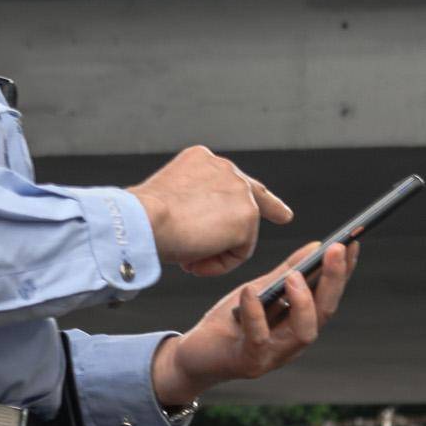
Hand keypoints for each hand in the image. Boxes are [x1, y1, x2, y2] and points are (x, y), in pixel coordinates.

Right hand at [127, 146, 294, 277]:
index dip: (255, 193)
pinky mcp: (247, 217)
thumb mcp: (168, 201)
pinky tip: (195, 260)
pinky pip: (240, 253)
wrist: (141, 220)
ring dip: (217, 252)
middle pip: (253, 197)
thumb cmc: (142, 217)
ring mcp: (239, 191)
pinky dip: (219, 265)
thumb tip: (199, 228)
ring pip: (241, 233)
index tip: (278, 203)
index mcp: (202, 161)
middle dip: (271, 208)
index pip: (234, 178)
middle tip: (284, 215)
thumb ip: (193, 205)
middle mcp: (225, 169)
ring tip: (187, 255)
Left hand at [151, 240, 356, 411]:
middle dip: (334, 281)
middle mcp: (293, 342)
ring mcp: (273, 355)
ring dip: (304, 303)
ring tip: (296, 276)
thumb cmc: (230, 322)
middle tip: (337, 249)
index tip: (352, 243)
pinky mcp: (249, 362)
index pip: (329, 296)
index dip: (343, 272)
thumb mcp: (259, 290)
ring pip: (303, 333)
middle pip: (324, 313)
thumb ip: (285, 272)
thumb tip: (316, 246)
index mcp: (300, 324)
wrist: (195, 355)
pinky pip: (258, 338)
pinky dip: (256, 314)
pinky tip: (250, 291)